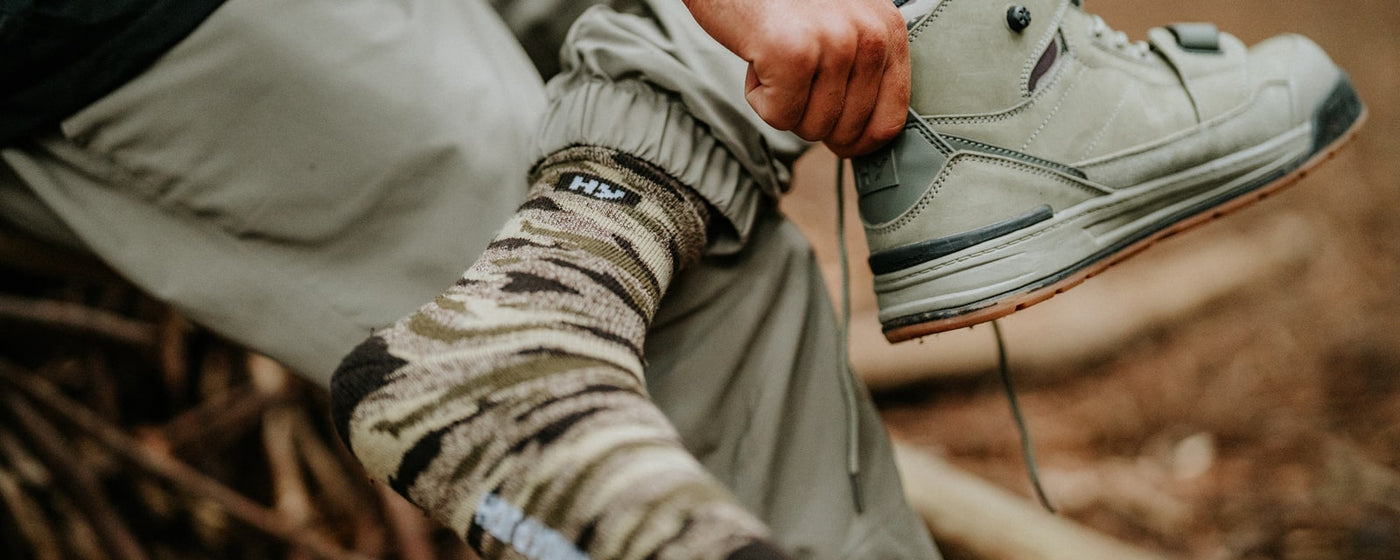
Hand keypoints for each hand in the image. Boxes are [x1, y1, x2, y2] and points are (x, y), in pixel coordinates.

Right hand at [684, 0, 909, 156]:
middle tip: (791, 78)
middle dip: (810, 118)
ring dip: (782, 104)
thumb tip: (858, 137)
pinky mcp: (794, 53)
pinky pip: (778, 116)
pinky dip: (758, 96)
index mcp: (889, 29)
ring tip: (773, 57)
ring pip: (811, 127)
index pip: (891, 120)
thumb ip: (862, 66)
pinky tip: (757, 56)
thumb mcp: (843, 19)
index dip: (859, 143)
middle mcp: (870, 36)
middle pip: (846, 131)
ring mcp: (834, 43)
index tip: (838, 143)